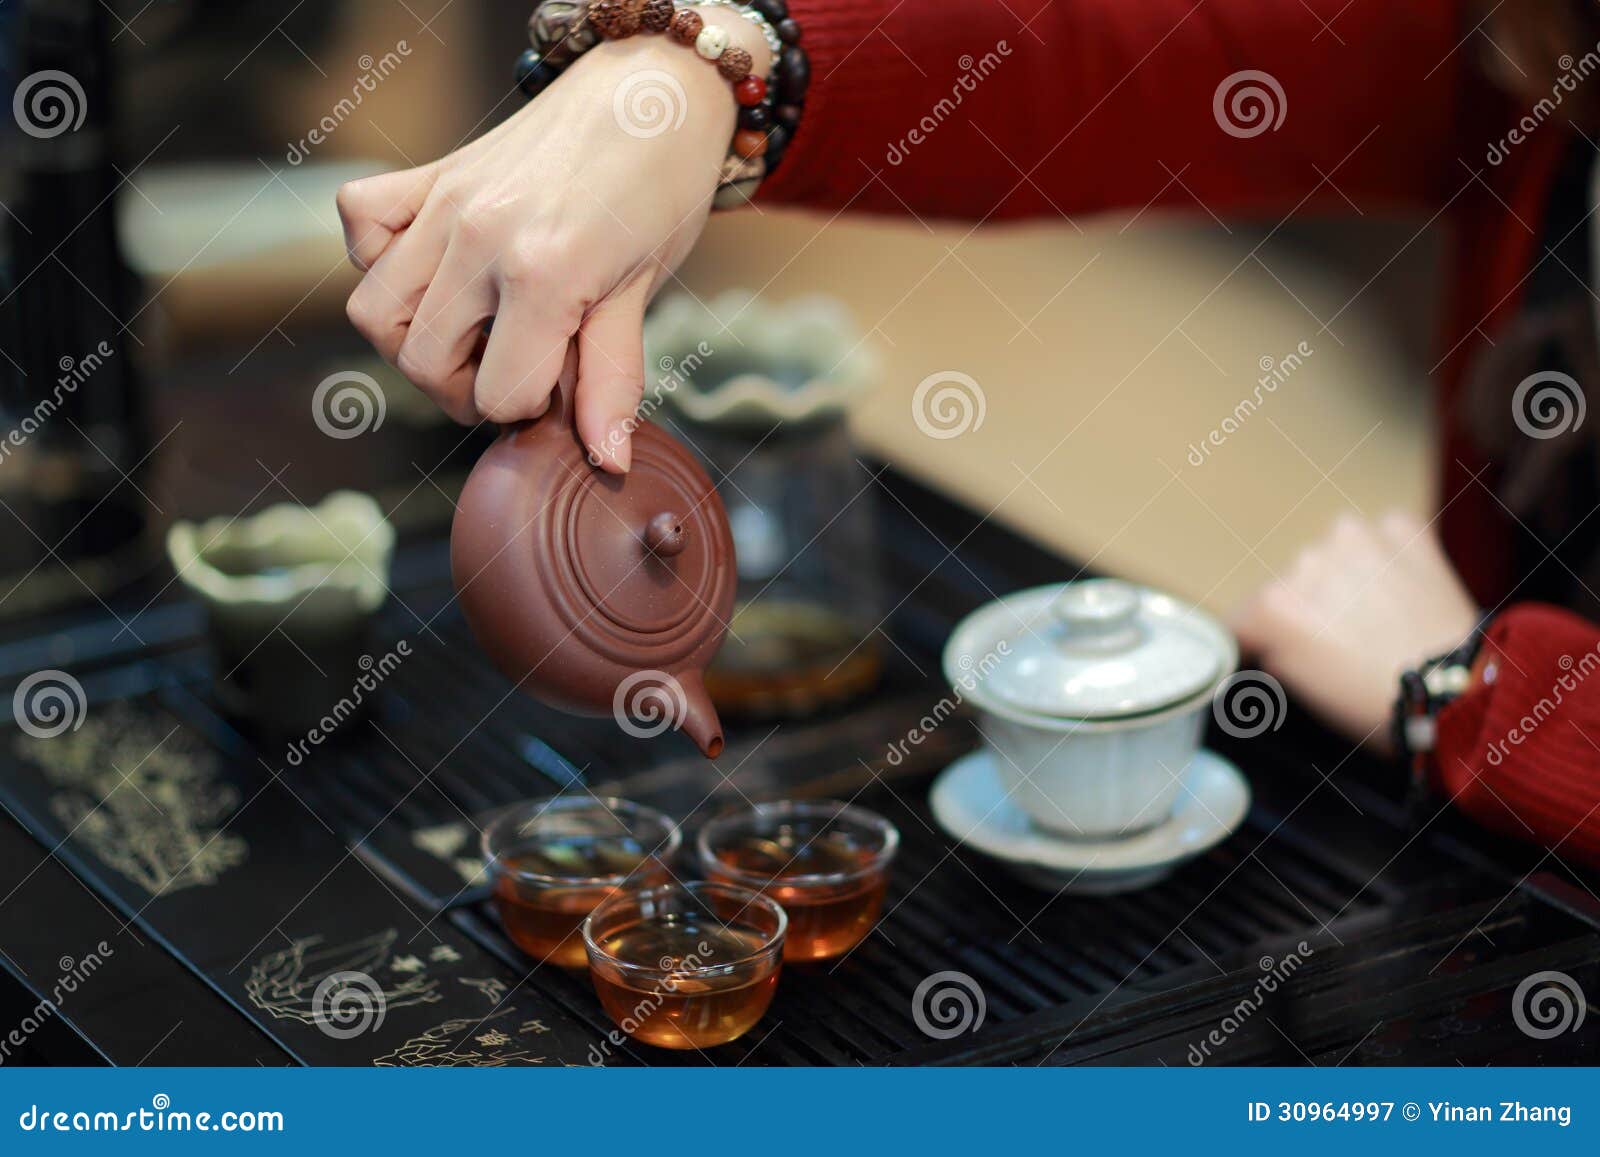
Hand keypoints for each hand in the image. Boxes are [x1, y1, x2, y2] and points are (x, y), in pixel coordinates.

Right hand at [335, 12, 767, 470]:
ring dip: (414, 339)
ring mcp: (444, 202)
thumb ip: (612, 378)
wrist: (650, 94)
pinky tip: (434, 268)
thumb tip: (607, 461)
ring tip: (469, 331)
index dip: (530, 406)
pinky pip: (360, 224)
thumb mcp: (644, 291)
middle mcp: (479, 238)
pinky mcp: (428, 173)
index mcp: (544, 275)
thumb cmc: (659, 191)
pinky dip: (378, 257)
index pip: (497, 395)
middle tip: (513, 368)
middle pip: (422, 363)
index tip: (560, 383)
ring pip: (374, 310)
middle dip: (466, 388)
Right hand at [1231, 511, 1480, 749]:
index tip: (1277, 656)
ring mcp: (1356, 538)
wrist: (1458, 691)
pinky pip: (1382, 537)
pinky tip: (1403, 592)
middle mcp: (1306, 559)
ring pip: (1335, 555)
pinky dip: (1388, 558)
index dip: (1257, 641)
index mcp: (1273, 604)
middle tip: (1340, 641)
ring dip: (1347, 576)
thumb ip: (1269, 652)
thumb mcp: (1299, 690)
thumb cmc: (1375, 702)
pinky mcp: (1401, 528)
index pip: (1241, 618)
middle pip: (1291, 583)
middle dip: (1308, 605)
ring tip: (1378, 615)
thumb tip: (1264, 639)